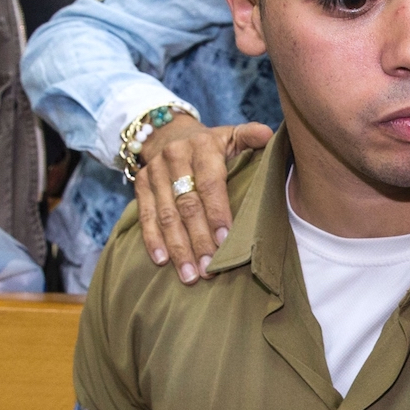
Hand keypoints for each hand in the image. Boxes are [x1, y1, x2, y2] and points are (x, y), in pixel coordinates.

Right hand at [134, 115, 272, 283]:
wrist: (169, 133)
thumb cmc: (212, 144)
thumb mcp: (233, 135)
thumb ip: (251, 136)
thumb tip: (269, 135)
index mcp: (202, 147)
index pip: (210, 184)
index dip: (217, 213)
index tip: (225, 241)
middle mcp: (175, 158)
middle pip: (187, 204)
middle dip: (199, 239)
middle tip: (209, 269)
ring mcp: (154, 172)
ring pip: (166, 214)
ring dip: (177, 247)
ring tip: (190, 275)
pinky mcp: (140, 184)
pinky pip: (144, 215)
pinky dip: (152, 239)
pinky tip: (161, 261)